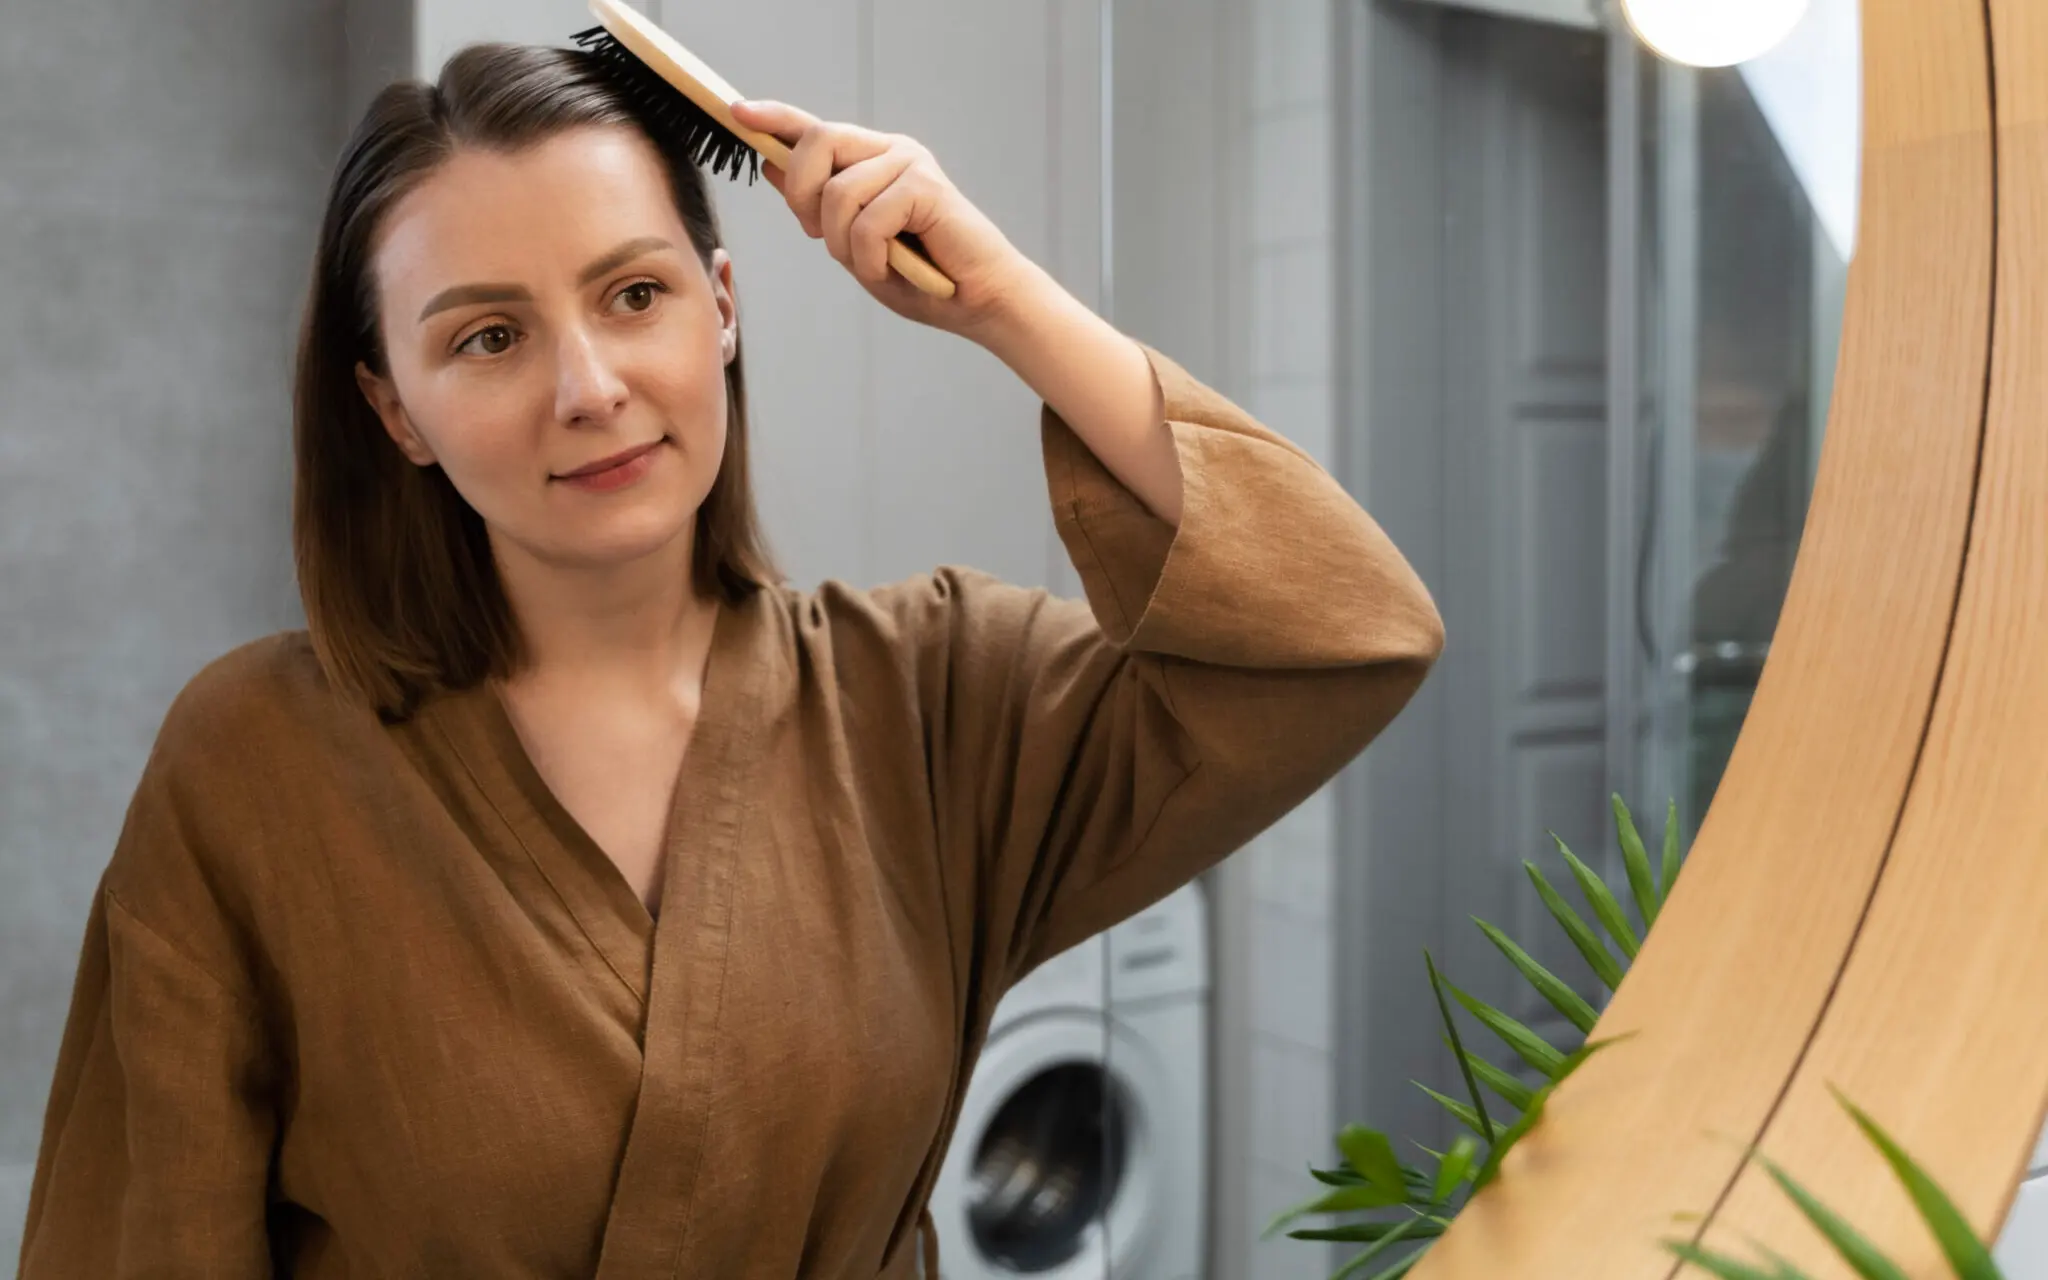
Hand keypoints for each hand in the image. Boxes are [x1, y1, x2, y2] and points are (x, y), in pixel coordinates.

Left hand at [728, 100, 1046, 339]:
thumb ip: (818, 207)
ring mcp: (910, 164)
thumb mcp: (853, 245)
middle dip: (803, 194)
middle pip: (818, 141)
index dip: (775, 119)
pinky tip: (894, 269)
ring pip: (838, 193)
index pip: (815, 129)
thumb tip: (771, 169)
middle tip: (817, 235)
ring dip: (841, 243)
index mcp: (872, 160)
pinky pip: (868, 221)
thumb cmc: (922, 279)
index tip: (739, 112)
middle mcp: (891, 151)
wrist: (980, 304)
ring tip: (871, 264)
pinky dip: (870, 258)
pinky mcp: (926, 187)